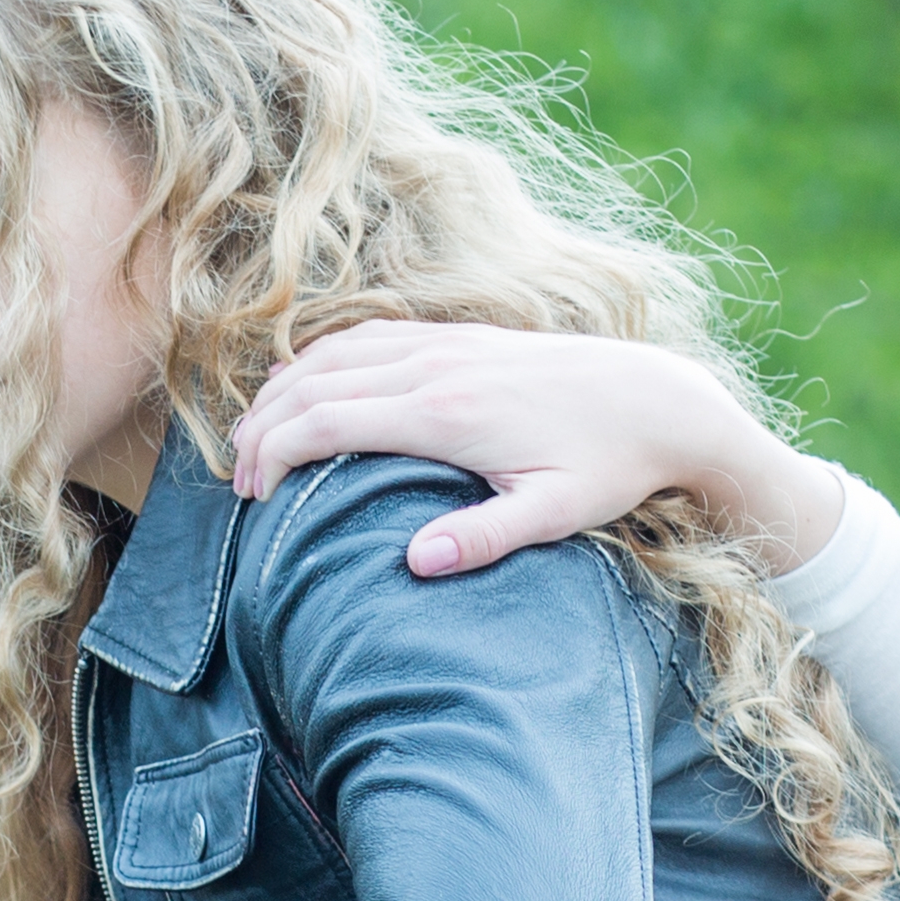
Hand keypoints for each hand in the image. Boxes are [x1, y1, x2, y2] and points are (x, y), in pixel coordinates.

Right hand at [220, 322, 834, 576]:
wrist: (658, 399)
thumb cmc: (607, 466)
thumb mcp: (555, 515)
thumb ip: (484, 538)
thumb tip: (414, 563)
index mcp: (446, 414)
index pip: (327, 422)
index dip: (276, 455)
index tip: (255, 498)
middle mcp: (435, 367)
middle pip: (313, 384)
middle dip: (263, 429)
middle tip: (242, 481)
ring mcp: (444, 344)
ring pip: (332, 355)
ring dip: (283, 393)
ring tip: (256, 439)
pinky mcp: (458, 337)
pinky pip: (366, 337)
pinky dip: (320, 361)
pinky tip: (304, 386)